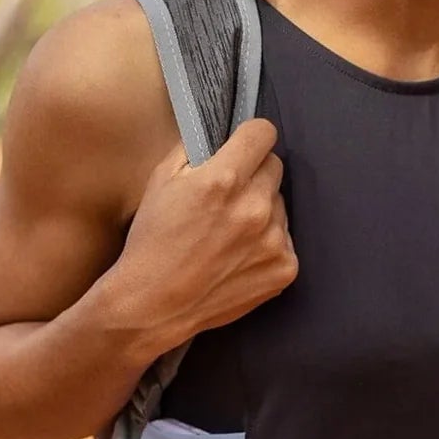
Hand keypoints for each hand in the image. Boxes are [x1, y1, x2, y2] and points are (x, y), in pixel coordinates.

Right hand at [112, 117, 297, 340]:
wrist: (154, 306)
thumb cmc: (152, 241)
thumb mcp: (160, 180)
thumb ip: (194, 147)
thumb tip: (220, 132)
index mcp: (223, 180)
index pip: (263, 132)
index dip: (249, 137)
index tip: (242, 147)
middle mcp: (254, 207)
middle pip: (274, 167)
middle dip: (253, 174)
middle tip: (228, 196)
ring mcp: (274, 240)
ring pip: (280, 204)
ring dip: (261, 210)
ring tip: (229, 233)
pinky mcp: (285, 268)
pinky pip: (285, 239)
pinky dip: (267, 243)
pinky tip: (238, 256)